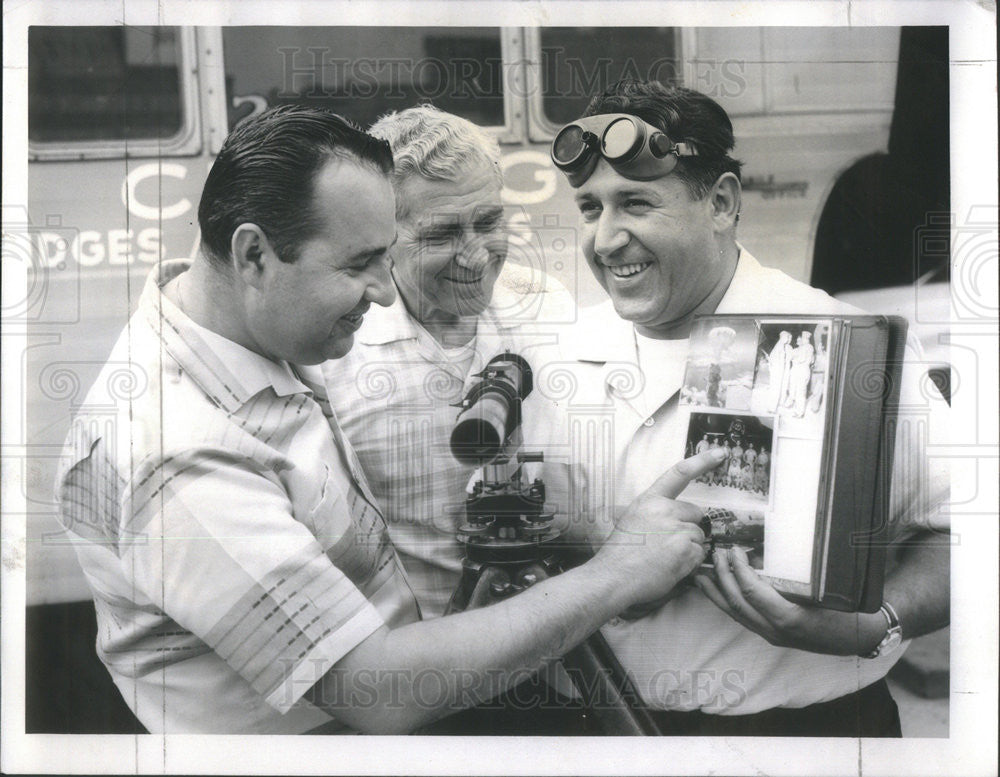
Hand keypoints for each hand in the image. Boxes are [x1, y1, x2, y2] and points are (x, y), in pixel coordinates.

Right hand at [596, 449, 724, 605]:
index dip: (702, 461)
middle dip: (688, 527)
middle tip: (668, 543)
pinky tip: (671, 566)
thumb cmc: (619, 553)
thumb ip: (654, 512)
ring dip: (689, 548)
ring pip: (698, 535)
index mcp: (650, 500)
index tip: (721, 453)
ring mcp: (676, 530)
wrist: (613, 577)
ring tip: (665, 558)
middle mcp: (664, 510)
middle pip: (695, 513)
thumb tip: (676, 516)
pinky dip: (690, 563)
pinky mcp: (685, 550)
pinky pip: (700, 554)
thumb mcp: (632, 519)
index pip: (679, 473)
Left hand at [694, 546, 887, 655]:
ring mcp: (772, 635)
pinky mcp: (771, 634)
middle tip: (715, 554)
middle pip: (738, 604)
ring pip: (735, 615)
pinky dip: (726, 602)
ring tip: (701, 575)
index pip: (753, 594)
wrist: (863, 638)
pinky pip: (742, 618)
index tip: (734, 550)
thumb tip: (768, 550)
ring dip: (716, 593)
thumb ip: (799, 576)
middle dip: (722, 578)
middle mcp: (776, 631)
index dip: (739, 570)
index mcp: (790, 619)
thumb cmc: (849, 610)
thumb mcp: (828, 591)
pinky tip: (717, 591)